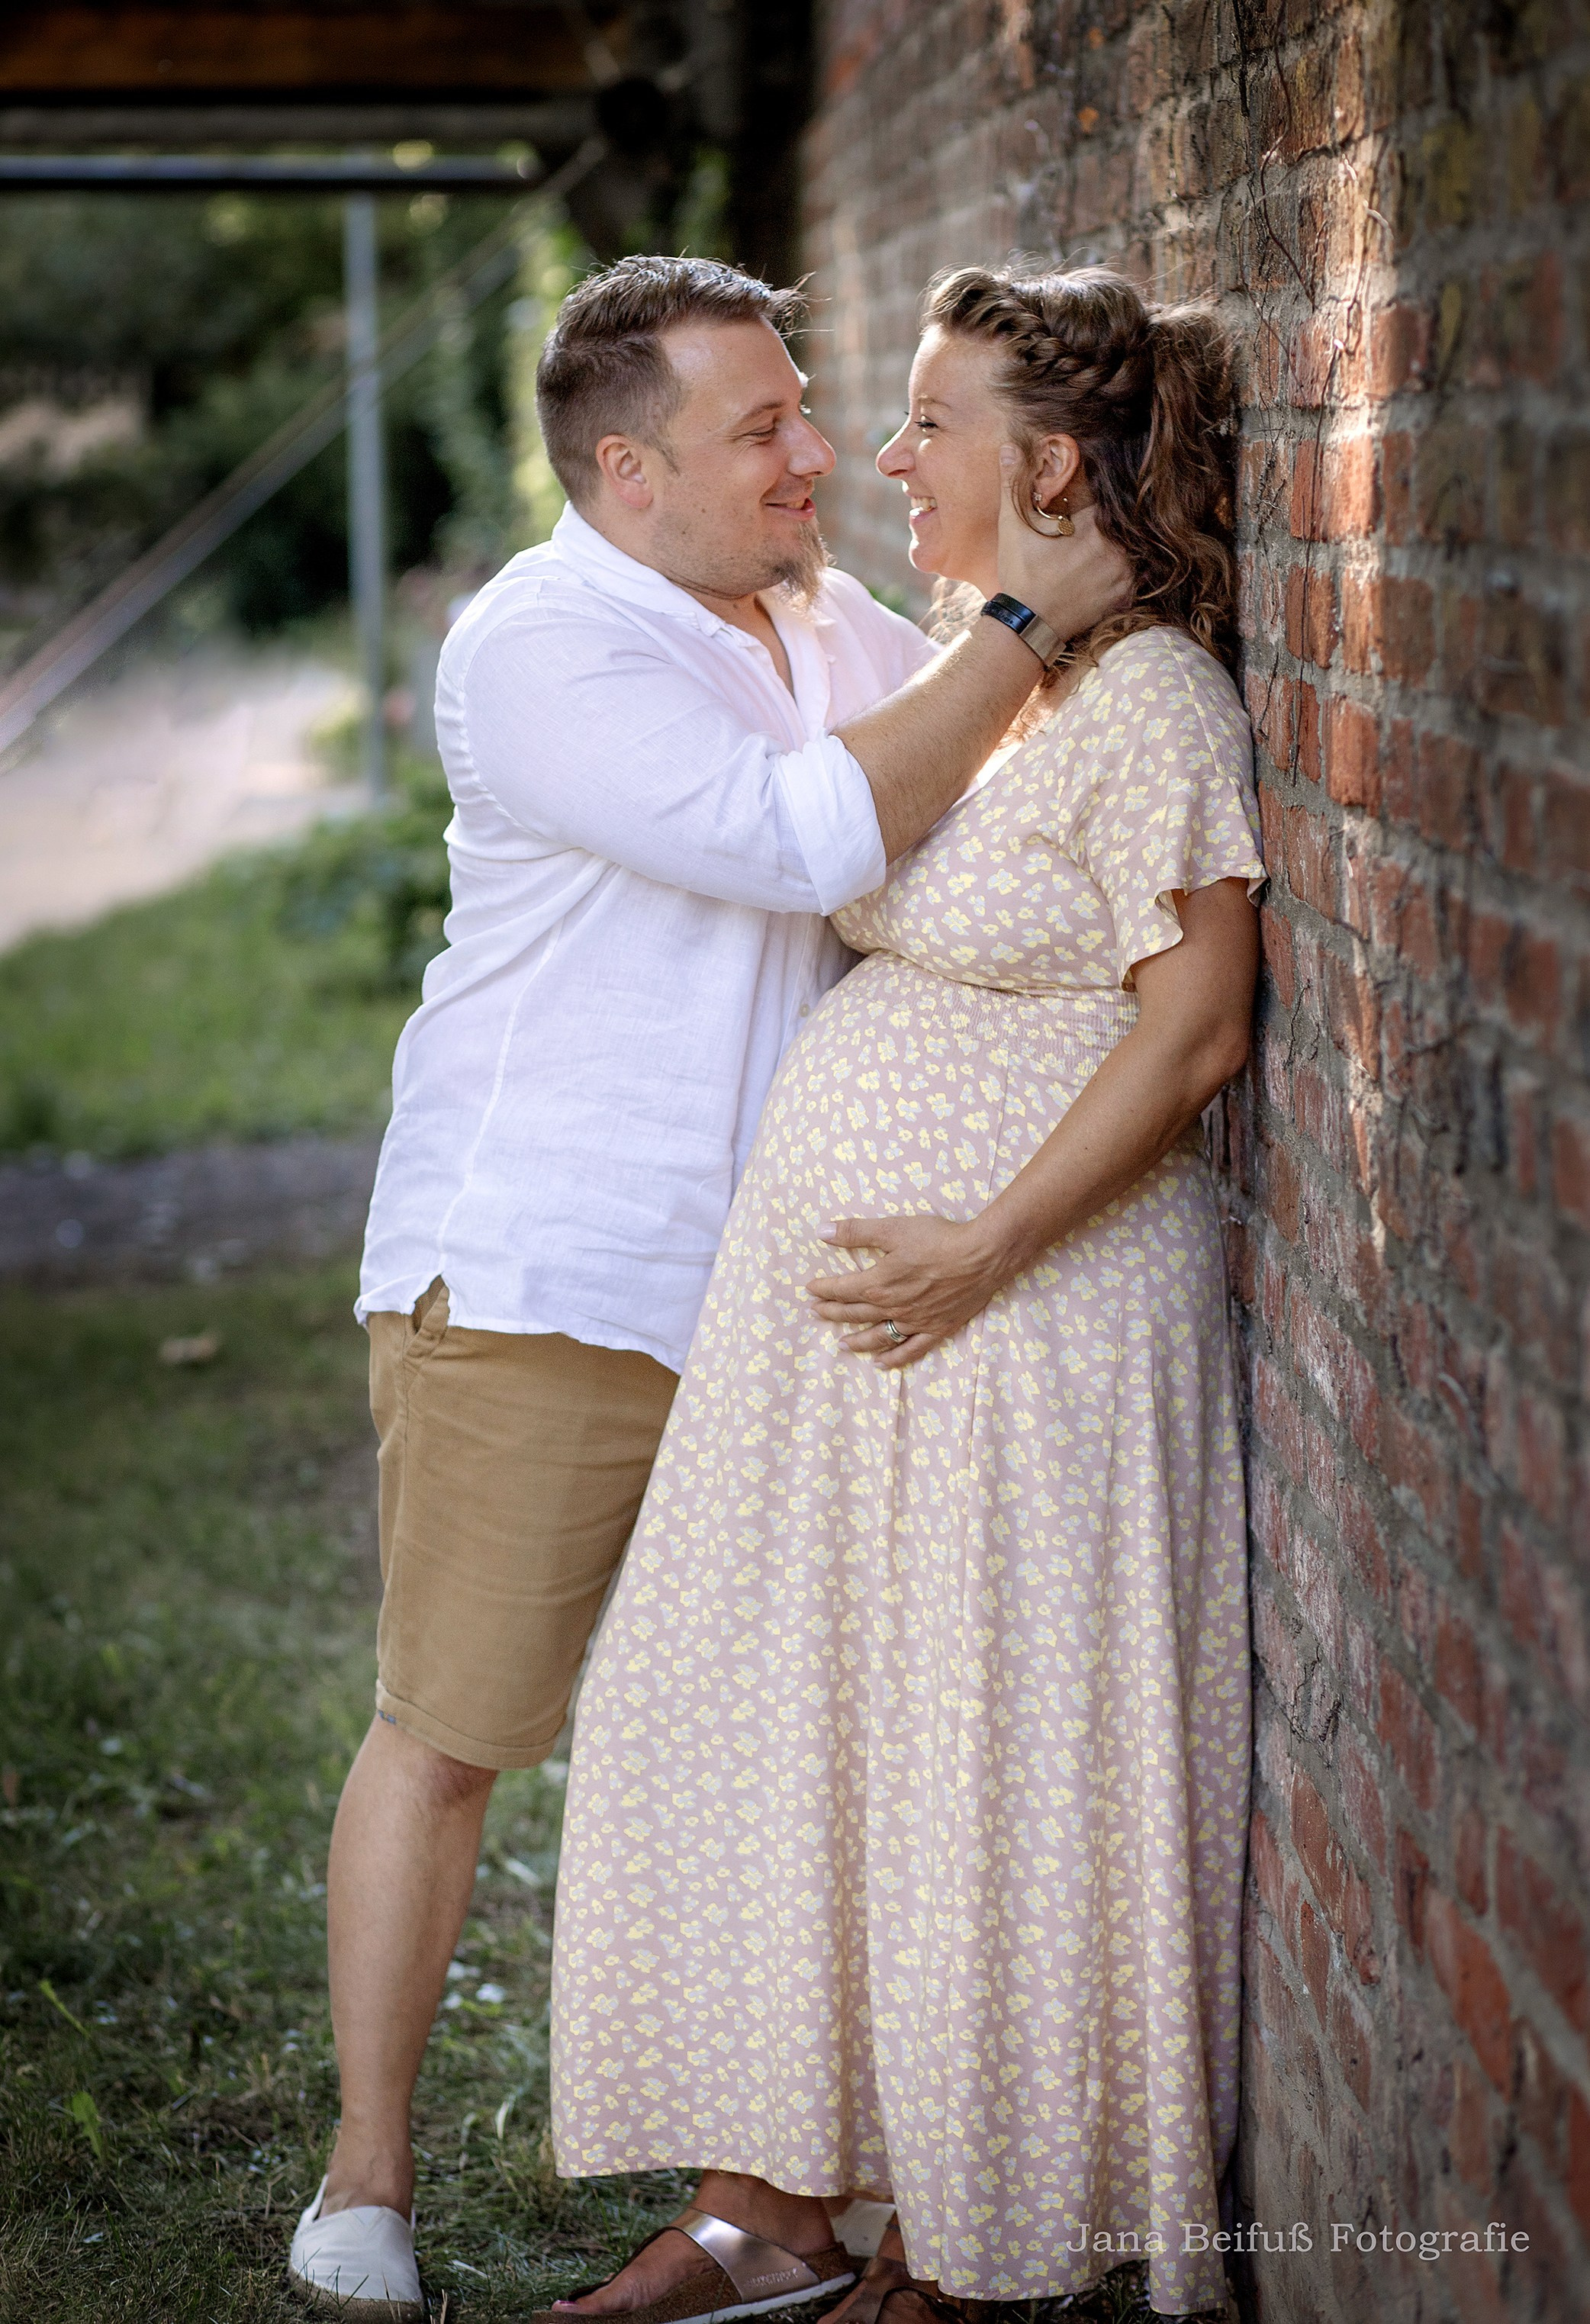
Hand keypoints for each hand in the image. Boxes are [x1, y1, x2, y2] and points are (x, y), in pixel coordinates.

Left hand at [806, 1213, 1011, 1368]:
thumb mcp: (893, 1229)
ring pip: (878, 1336)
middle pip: (855, 1313)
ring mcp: (914, 1322)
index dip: (823, 1289)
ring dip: (857, 1341)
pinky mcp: (936, 1329)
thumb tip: (821, 1232)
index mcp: (879, 1283)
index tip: (809, 1290)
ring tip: (841, 1345)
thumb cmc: (938, 1239)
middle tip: (815, 1314)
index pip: (842, 1289)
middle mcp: (893, 1307)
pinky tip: (881, 1363)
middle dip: (832, 1313)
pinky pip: (910, 1349)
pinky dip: (894, 1358)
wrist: (982, 1256)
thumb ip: (855, 1232)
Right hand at [994, 446, 1132, 640]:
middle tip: (1099, 521)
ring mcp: (1122, 572)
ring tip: (1106, 543)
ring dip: (1124, 539)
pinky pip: (1138, 571)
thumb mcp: (1012, 526)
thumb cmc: (1021, 574)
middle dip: (1114, 515)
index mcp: (1091, 523)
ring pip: (1132, 543)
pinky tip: (1114, 563)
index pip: (1108, 493)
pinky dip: (1130, 565)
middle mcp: (1113, 546)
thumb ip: (1014, 484)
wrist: (1028, 624)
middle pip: (1122, 520)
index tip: (1094, 492)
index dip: (1103, 488)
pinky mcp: (1124, 593)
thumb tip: (1010, 446)